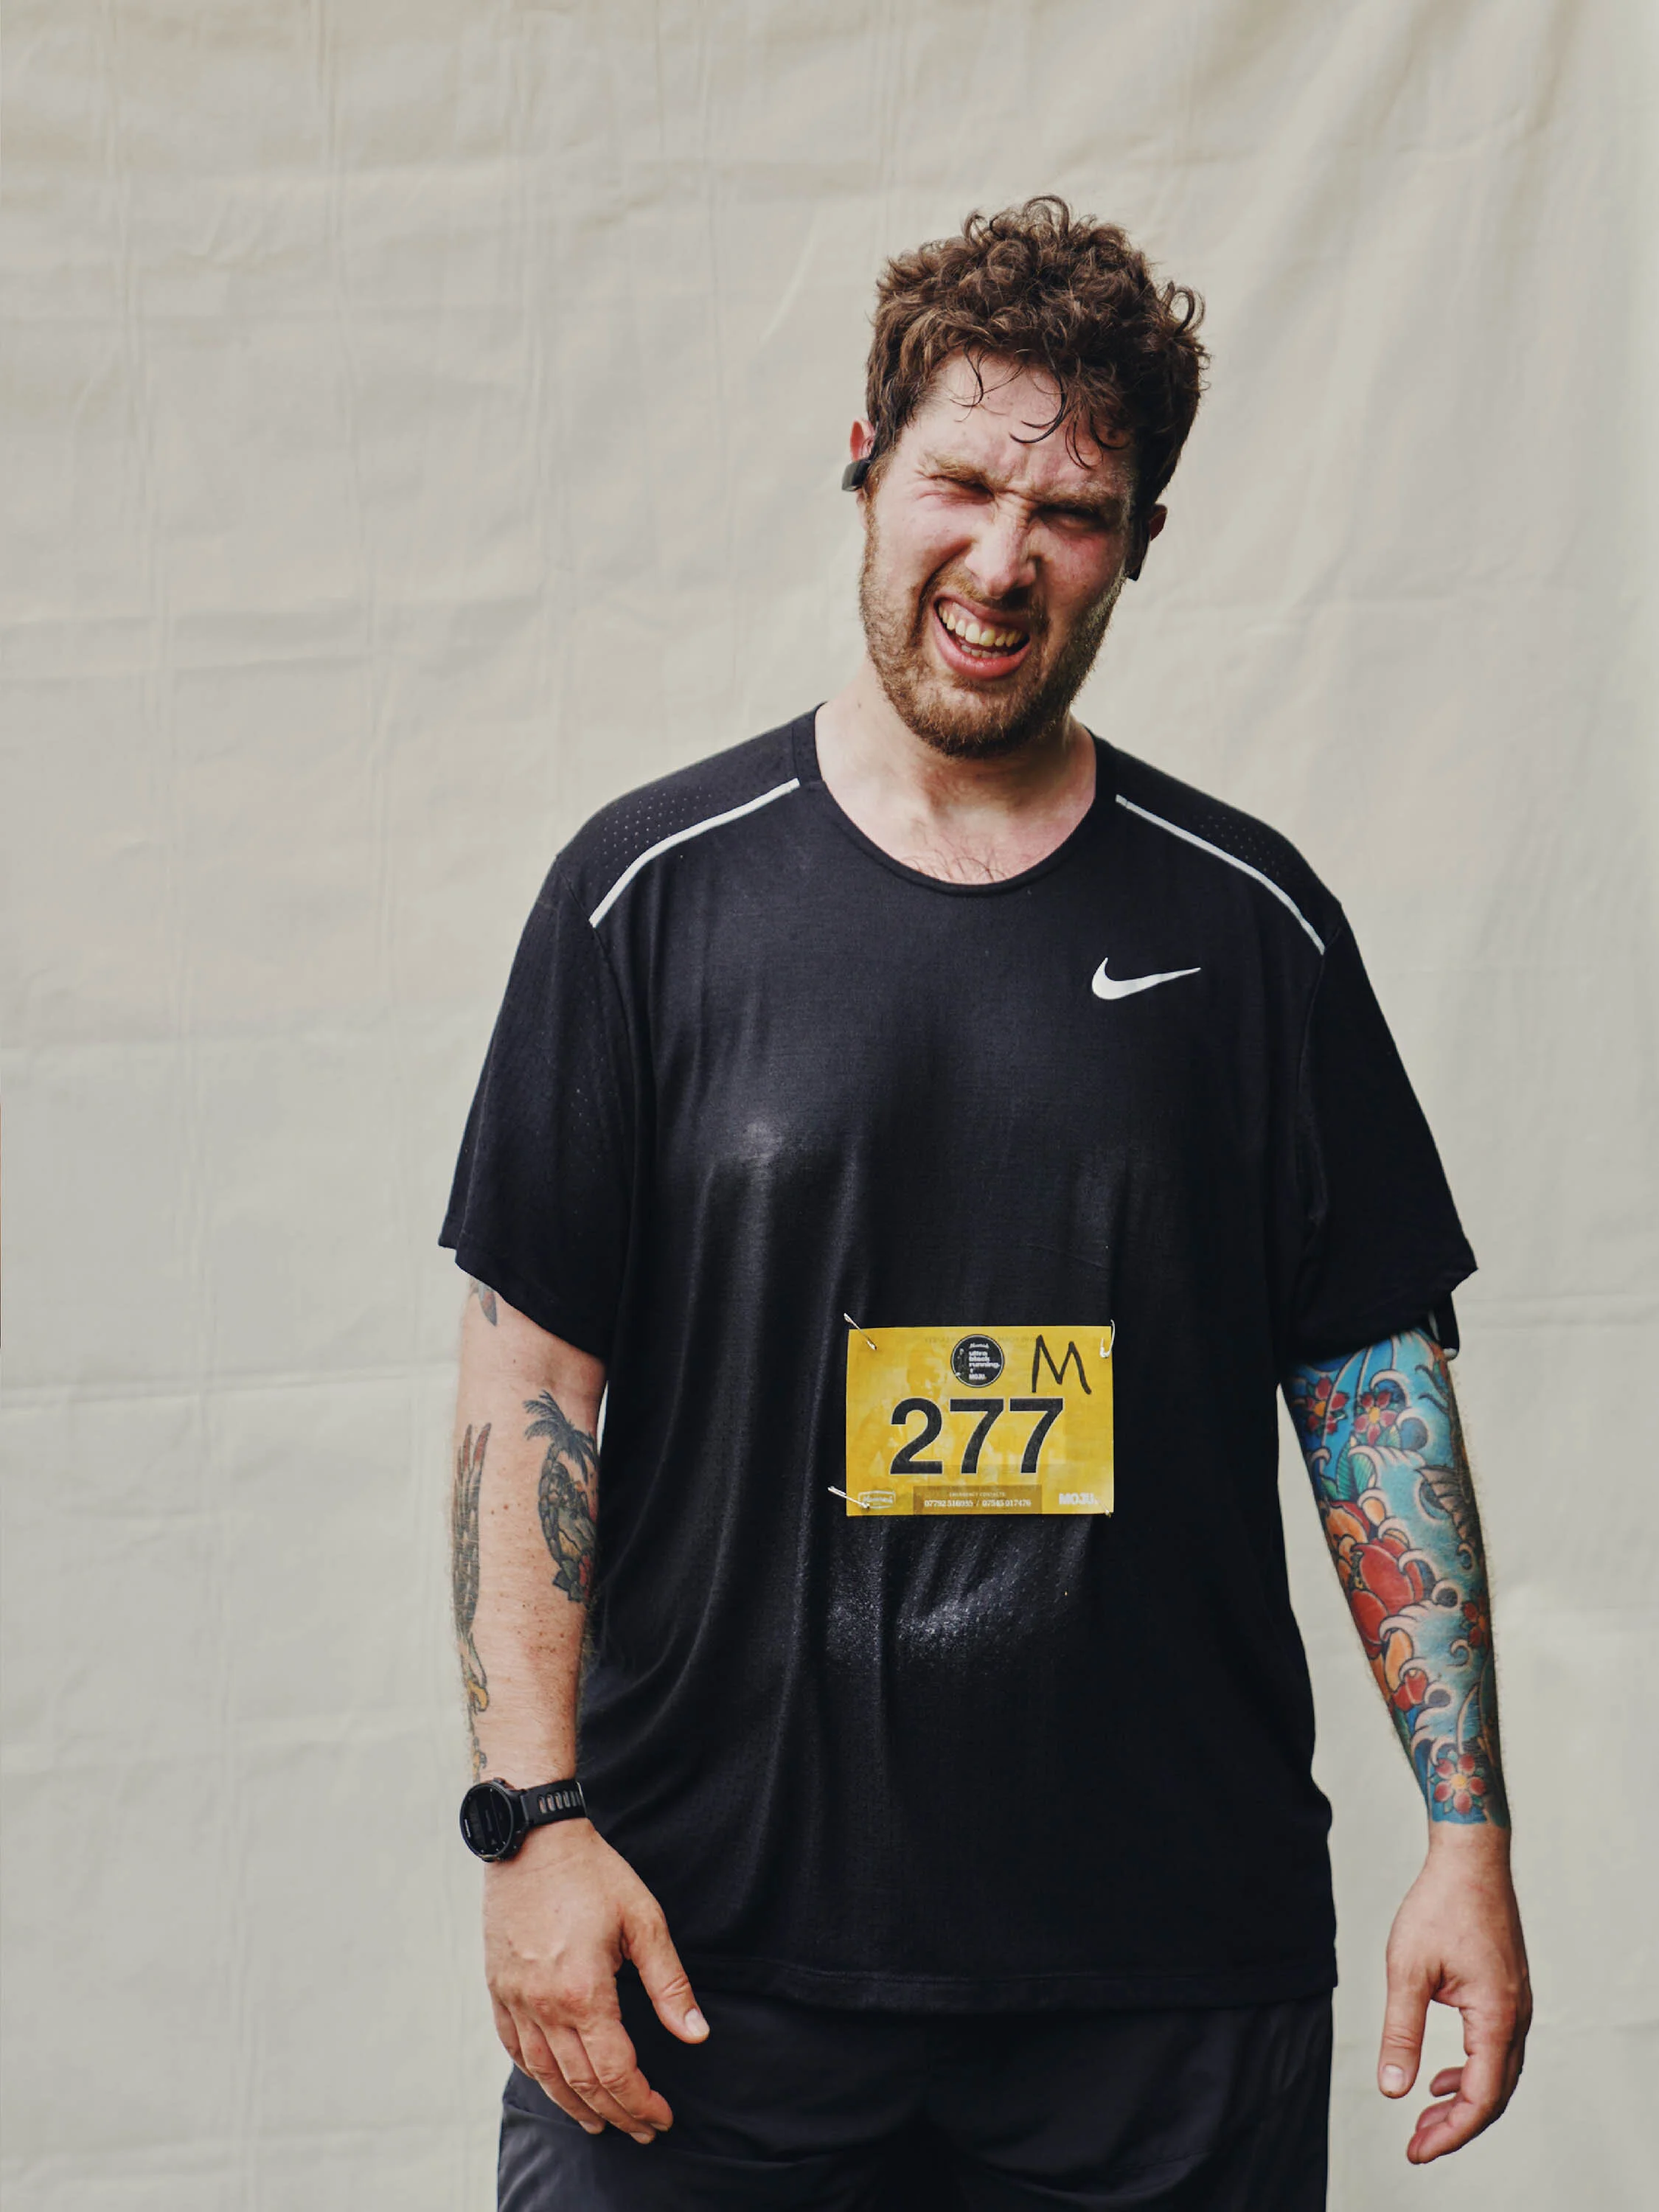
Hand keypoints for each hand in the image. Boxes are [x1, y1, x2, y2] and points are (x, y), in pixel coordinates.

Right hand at [483, 1819, 707, 2140]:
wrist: (532, 1839)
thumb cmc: (593, 1874)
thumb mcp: (644, 1921)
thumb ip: (669, 1984)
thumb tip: (696, 2034)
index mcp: (584, 1993)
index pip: (616, 2072)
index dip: (642, 2102)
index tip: (662, 2117)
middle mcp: (544, 2006)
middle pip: (582, 2083)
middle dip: (616, 2114)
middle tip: (641, 2129)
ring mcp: (515, 2000)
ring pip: (545, 2076)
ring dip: (576, 2106)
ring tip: (601, 2123)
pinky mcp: (498, 1989)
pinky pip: (515, 2049)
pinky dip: (538, 2076)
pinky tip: (555, 2085)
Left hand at [1378, 1825, 1530, 2161]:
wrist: (1470, 1858)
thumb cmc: (1439, 1905)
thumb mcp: (1407, 1970)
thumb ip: (1401, 2032)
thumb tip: (1393, 2089)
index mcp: (1496, 2016)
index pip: (1480, 2097)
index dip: (1450, 2132)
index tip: (1417, 2151)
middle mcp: (1516, 2016)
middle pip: (1494, 2093)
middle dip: (1456, 2125)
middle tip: (1417, 2145)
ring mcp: (1516, 2004)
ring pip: (1498, 2073)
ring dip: (1464, 2100)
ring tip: (1426, 2117)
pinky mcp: (1508, 1992)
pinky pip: (1496, 2048)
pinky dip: (1471, 2071)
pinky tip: (1440, 2076)